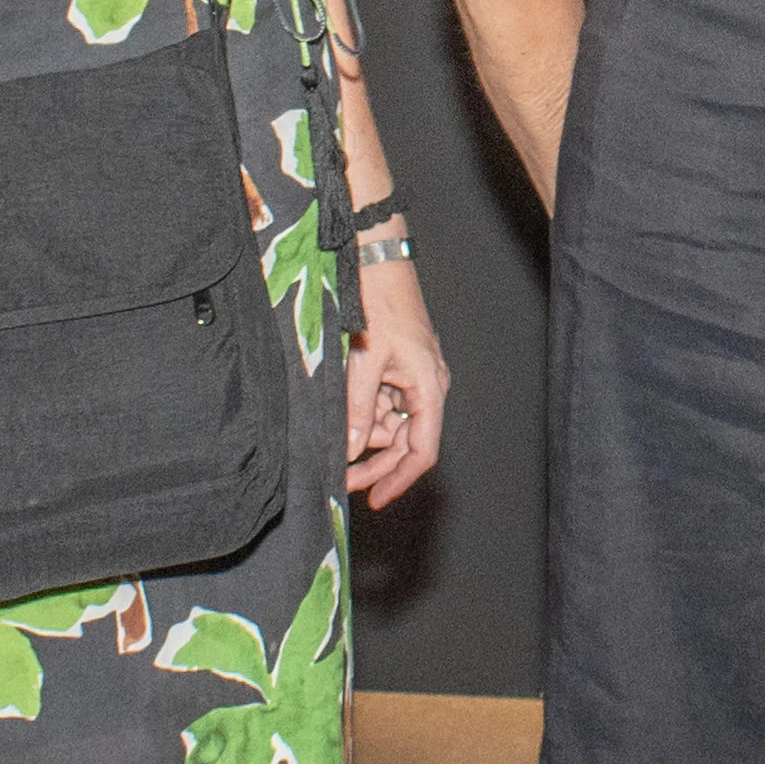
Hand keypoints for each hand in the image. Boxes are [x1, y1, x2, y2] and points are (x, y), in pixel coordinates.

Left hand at [342, 252, 450, 506]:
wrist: (378, 263)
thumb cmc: (380, 305)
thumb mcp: (364, 362)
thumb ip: (356, 410)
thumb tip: (349, 451)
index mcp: (428, 390)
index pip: (421, 451)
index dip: (399, 480)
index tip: (374, 500)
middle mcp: (427, 388)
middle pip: (405, 443)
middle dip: (374, 462)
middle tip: (342, 479)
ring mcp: (414, 378)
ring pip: (390, 423)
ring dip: (364, 431)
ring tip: (336, 424)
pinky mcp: (399, 368)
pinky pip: (383, 402)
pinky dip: (363, 410)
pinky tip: (344, 406)